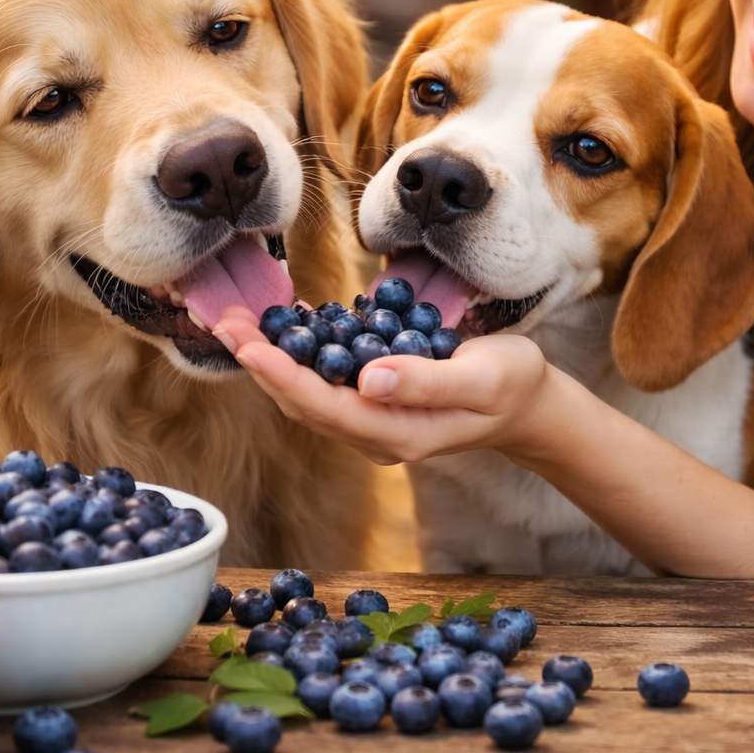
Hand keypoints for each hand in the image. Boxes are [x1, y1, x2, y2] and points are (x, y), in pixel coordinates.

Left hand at [212, 305, 557, 464]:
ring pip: (308, 392)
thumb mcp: (481, 380)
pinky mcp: (375, 400)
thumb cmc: (511, 386)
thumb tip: (367, 379)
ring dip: (272, 357)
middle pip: (303, 402)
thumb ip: (426, 383)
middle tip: (223, 321)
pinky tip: (289, 320)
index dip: (281, 376)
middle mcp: (376, 433)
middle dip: (260, 363)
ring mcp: (374, 419)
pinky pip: (327, 379)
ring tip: (239, 320)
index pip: (324, 406)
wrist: (530, 403)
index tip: (246, 346)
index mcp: (398, 433)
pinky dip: (302, 350)